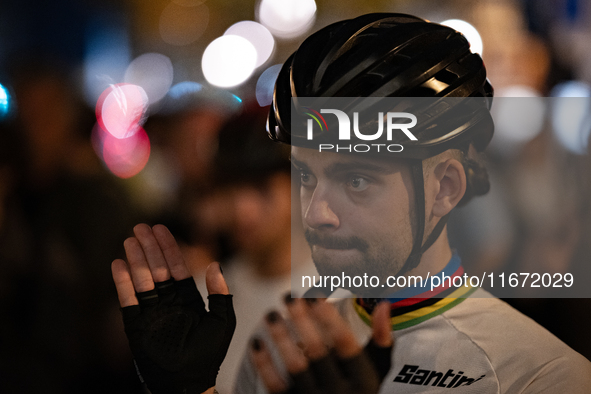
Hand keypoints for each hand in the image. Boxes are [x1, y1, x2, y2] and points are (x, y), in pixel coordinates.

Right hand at [111, 224, 235, 393]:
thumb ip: (220, 292)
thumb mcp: (223, 320)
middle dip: (149, 247)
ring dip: (136, 259)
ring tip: (129, 239)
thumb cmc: (209, 355)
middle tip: (141, 226)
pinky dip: (122, 283)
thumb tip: (214, 264)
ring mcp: (151, 313)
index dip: (169, 248)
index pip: (176, 267)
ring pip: (142, 280)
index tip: (161, 229)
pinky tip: (118, 264)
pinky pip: (128, 300)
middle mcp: (168, 303)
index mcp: (187, 300)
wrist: (189, 383)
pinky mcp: (136, 326)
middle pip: (157, 269)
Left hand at [251, 297, 392, 393]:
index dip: (329, 317)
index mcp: (362, 379)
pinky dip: (264, 363)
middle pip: (317, 351)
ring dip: (281, 337)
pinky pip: (275, 385)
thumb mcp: (376, 371)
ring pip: (295, 367)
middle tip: (288, 296)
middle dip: (301, 320)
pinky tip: (257, 341)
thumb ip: (382, 340)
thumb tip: (384, 304)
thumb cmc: (360, 391)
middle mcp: (340, 392)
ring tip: (271, 314)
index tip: (314, 294)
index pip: (345, 343)